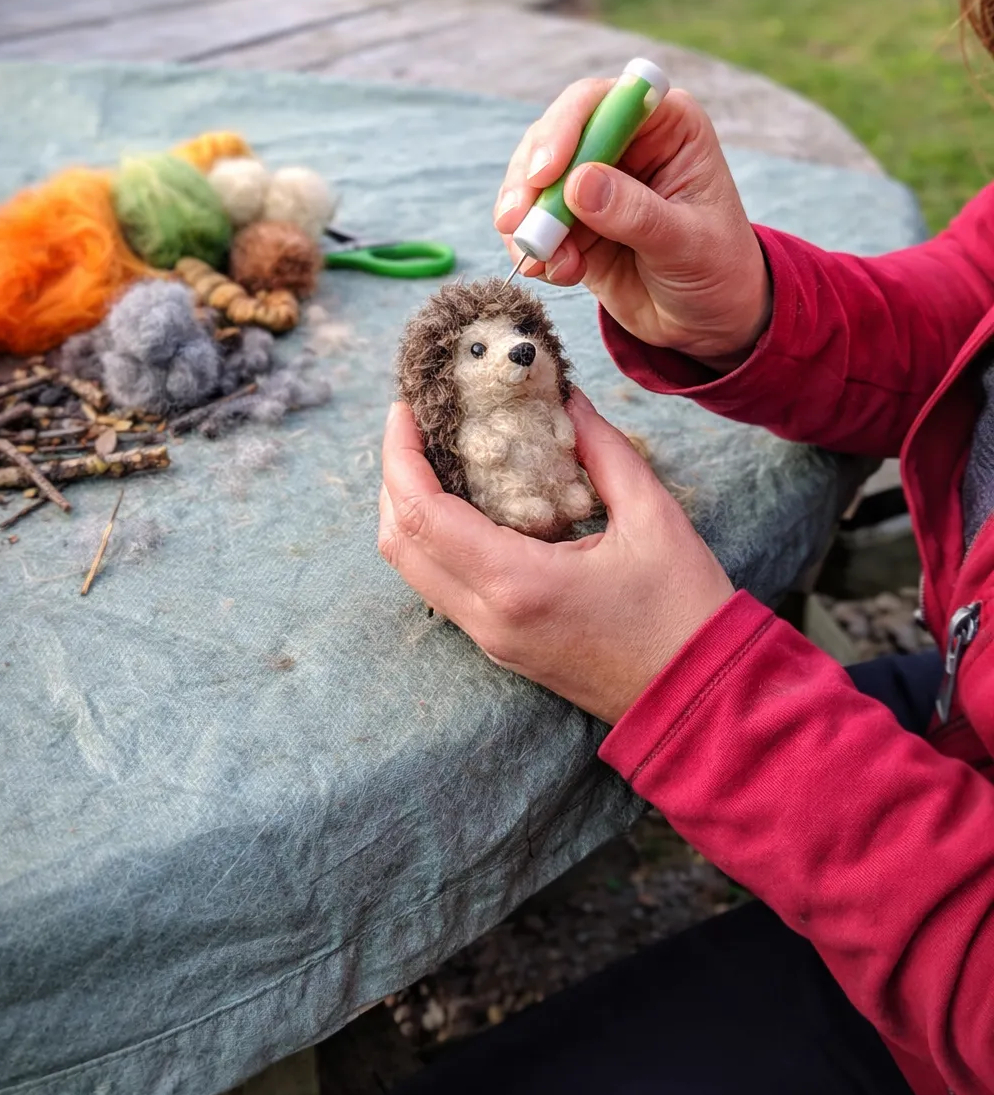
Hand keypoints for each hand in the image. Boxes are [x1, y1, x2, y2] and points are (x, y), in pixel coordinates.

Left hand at [378, 393, 732, 723]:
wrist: (699, 697)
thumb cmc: (684, 609)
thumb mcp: (653, 515)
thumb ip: (602, 448)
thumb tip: (566, 396)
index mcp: (517, 584)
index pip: (421, 514)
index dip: (400, 453)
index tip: (407, 406)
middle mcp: (488, 618)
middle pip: (399, 543)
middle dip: (394, 476)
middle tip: (417, 423)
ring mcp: (489, 639)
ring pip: (414, 568)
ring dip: (410, 508)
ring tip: (437, 453)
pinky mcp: (500, 646)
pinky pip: (443, 586)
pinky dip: (436, 538)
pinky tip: (466, 500)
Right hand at [495, 82, 771, 369]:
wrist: (708, 321)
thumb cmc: (717, 269)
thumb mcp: (687, 243)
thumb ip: (636, 213)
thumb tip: (579, 184)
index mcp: (666, 125)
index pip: (602, 102)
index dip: (566, 128)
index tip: (546, 173)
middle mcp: (625, 142)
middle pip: (553, 135)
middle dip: (530, 181)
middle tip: (518, 223)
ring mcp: (594, 181)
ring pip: (533, 179)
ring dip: (527, 220)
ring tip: (545, 262)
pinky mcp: (572, 220)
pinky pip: (532, 222)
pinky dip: (531, 247)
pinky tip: (555, 273)